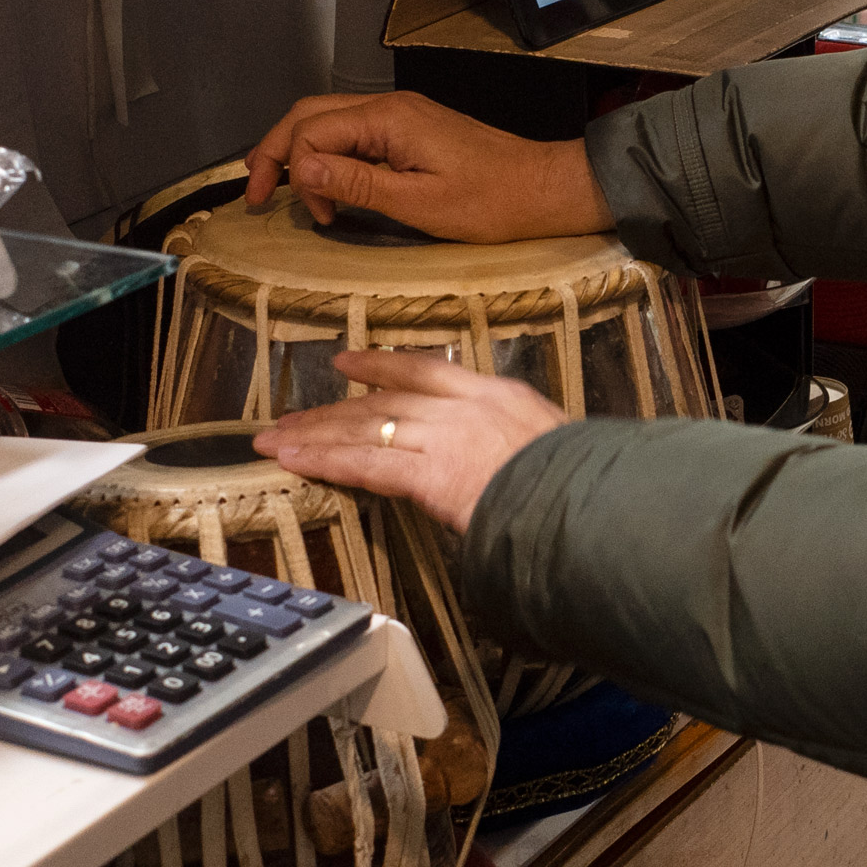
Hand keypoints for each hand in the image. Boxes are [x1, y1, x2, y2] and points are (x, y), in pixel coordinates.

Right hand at [239, 90, 611, 239]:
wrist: (542, 190)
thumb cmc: (491, 201)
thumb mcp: (420, 203)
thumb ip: (358, 184)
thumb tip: (302, 170)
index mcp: (388, 119)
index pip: (312, 132)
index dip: (296, 173)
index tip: (312, 215)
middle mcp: (389, 107)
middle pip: (309, 115)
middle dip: (276, 151)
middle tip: (256, 194)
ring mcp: (400, 116)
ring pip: (327, 120)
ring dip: (299, 152)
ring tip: (280, 188)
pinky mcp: (410, 131)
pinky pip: (352, 132)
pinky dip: (327, 154)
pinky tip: (324, 182)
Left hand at [257, 350, 568, 533]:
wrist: (591, 502)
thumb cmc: (584, 485)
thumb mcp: (556, 449)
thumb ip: (522, 451)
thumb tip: (511, 468)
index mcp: (501, 397)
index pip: (430, 372)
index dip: (383, 366)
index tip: (348, 365)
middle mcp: (467, 408)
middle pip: (386, 400)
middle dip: (335, 408)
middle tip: (293, 415)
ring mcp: (447, 437)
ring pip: (367, 428)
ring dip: (317, 434)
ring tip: (276, 439)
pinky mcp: (431, 473)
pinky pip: (367, 464)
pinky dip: (326, 460)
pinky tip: (294, 459)